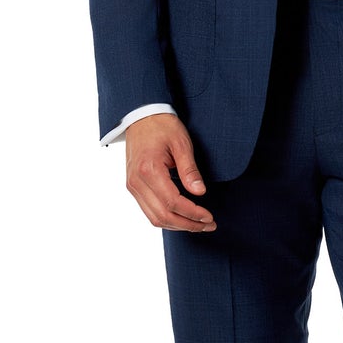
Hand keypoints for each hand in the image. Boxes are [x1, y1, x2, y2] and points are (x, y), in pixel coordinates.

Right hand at [124, 113, 216, 231]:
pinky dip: (167, 218)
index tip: (209, 217)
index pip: (173, 203)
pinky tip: (183, 217)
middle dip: (188, 224)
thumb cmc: (162, 126)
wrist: (141, 116)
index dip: (193, 214)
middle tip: (208, 225)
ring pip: (154, 218)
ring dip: (177, 225)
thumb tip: (200, 193)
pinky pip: (149, 211)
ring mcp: (132, 186)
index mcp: (149, 170)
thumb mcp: (181, 143)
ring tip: (198, 224)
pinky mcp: (133, 187)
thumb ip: (190, 170)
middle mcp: (137, 182)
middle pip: (163, 216)